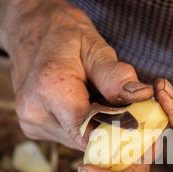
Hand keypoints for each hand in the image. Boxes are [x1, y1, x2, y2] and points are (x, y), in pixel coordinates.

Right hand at [0, 0, 152, 148]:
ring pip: (77, 140)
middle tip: (119, 106)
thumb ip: (116, 77)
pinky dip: (80, 125)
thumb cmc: (63, 34)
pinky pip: (66, 136)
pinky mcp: (31, 128)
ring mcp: (30, 122)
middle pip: (85, 138)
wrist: (29, 30)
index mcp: (49, 89)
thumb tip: (142, 97)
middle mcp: (34, 111)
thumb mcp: (94, 47)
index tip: (135, 124)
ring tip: (95, 100)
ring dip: (93, 126)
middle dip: (107, 127)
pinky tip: (80, 104)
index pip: (90, 131)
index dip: (116, 132)